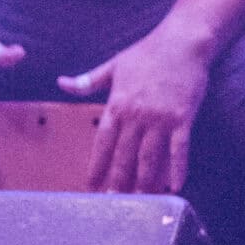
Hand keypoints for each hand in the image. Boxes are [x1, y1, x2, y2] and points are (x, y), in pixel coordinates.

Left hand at [59, 20, 212, 195]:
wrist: (182, 41)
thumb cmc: (147, 52)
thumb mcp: (114, 64)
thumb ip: (88, 80)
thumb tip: (61, 83)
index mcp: (118, 103)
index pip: (103, 140)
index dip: (97, 164)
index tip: (91, 183)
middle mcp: (137, 114)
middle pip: (125, 154)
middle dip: (117, 180)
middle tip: (112, 202)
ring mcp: (160, 118)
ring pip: (149, 157)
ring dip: (144, 181)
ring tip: (140, 201)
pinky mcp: (183, 118)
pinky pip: (179, 149)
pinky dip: (177, 168)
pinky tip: (175, 187)